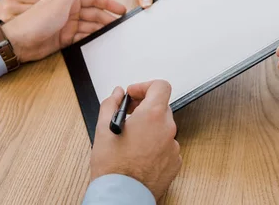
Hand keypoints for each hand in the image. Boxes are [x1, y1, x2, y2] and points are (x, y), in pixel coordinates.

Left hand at [2, 0, 125, 61]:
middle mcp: (69, 11)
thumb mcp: (59, 1)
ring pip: (90, 26)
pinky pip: (82, 38)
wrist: (18, 42)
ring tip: (114, 35)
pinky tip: (100, 41)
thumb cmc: (35, 19)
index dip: (108, 3)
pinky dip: (91, 39)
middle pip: (94, 14)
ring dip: (101, 29)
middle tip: (121, 26)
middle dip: (107, 19)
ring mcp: (67, 25)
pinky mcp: (64, 39)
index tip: (122, 9)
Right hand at [90, 80, 180, 200]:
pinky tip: (140, 155)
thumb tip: (117, 94)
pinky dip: (155, 146)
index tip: (133, 95)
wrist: (122, 195)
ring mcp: (173, 146)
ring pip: (163, 128)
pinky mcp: (175, 162)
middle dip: (145, 108)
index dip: (145, 87)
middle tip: (129, 116)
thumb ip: (111, 104)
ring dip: (150, 129)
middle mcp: (167, 128)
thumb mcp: (103, 128)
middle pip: (161, 107)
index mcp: (153, 115)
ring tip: (131, 141)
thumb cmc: (113, 166)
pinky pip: (167, 146)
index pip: (161, 86)